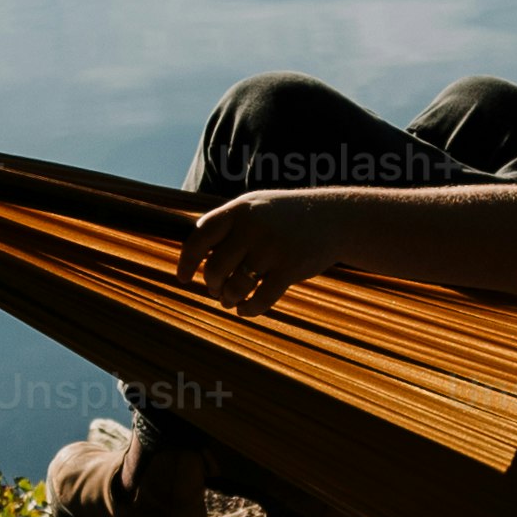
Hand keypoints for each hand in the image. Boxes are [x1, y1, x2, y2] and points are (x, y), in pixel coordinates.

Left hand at [181, 191, 344, 316]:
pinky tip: (246, 310)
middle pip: (216, 267)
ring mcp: (272, 247)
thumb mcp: (255, 207)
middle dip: (212, 285)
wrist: (334, 217)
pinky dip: (249, 309)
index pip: (200, 237)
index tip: (182, 278)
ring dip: (229, 299)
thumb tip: (193, 252)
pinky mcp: (291, 268)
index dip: (187, 261)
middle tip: (216, 291)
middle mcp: (253, 227)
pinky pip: (261, 299)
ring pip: (236, 286)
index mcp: (239, 210)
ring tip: (230, 300)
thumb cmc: (286, 216)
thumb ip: (226, 224)